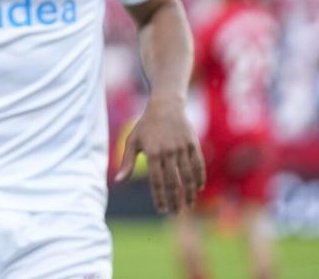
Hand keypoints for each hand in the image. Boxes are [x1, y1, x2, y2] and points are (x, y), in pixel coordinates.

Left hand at [115, 95, 204, 213]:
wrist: (166, 106)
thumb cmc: (145, 126)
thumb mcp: (132, 141)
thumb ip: (127, 162)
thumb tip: (118, 181)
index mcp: (152, 153)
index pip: (156, 182)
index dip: (160, 198)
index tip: (162, 210)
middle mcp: (168, 152)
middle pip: (173, 182)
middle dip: (175, 200)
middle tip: (175, 213)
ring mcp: (182, 148)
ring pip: (188, 176)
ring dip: (190, 193)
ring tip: (188, 205)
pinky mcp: (193, 144)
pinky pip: (198, 165)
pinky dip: (199, 178)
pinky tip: (198, 189)